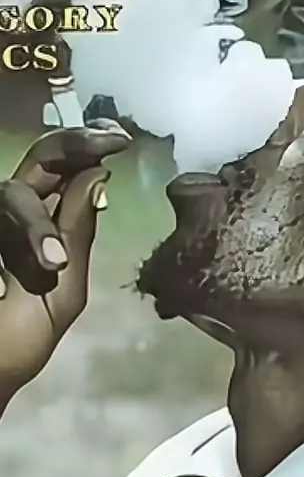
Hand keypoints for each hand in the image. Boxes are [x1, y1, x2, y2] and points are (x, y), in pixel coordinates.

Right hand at [0, 119, 130, 410]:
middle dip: (72, 148)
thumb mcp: (63, 288)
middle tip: (105, 145)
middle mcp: (13, 215)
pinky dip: (8, 254)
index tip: (119, 138)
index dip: (90, 144)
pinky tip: (12, 283)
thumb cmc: (23, 338)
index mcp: (44, 223)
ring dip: (34, 227)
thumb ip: (75, 234)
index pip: (65, 168)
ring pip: (11, 194)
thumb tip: (99, 175)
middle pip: (38, 162)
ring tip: (51, 266)